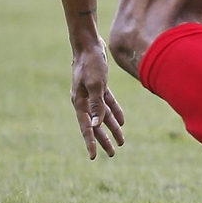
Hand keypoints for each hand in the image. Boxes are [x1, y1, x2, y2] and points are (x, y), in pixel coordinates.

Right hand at [71, 44, 124, 159]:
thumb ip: (97, 105)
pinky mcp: (99, 86)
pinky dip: (114, 112)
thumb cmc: (91, 63)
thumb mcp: (96, 85)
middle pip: (95, 125)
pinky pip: (107, 103)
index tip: (94, 157)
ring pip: (103, 116)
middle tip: (113, 154)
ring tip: (121, 141)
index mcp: (79, 102)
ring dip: (112, 128)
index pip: (86, 127)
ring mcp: (91, 93)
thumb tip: (97, 125)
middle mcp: (84, 100)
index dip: (91, 143)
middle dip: (104, 140)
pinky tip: (122, 121)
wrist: (88, 44)